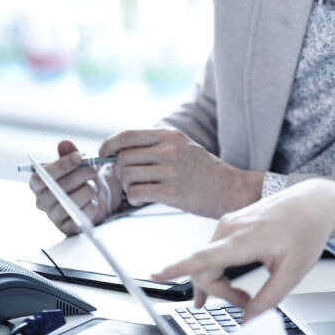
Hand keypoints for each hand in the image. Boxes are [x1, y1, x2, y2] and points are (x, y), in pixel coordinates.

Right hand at [29, 140, 118, 234]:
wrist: (88, 200)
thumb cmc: (77, 179)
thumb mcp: (74, 165)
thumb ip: (69, 154)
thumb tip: (65, 143)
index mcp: (38, 184)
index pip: (41, 176)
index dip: (61, 165)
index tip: (79, 156)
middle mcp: (41, 201)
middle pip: (59, 188)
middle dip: (81, 175)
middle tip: (94, 167)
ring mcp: (53, 216)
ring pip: (72, 202)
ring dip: (88, 190)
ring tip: (92, 186)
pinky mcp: (67, 228)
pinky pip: (81, 216)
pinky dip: (91, 206)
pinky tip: (93, 201)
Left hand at [99, 128, 262, 217]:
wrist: (230, 189)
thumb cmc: (204, 170)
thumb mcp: (183, 146)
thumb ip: (155, 146)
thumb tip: (118, 152)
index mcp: (171, 135)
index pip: (127, 135)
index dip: (109, 146)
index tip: (104, 155)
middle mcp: (170, 150)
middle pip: (123, 158)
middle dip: (118, 171)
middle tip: (127, 180)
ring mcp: (171, 171)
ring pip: (127, 176)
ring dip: (126, 186)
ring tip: (138, 190)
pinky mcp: (171, 192)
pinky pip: (136, 193)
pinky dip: (133, 198)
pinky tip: (143, 199)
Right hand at [152, 179, 334, 320]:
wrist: (314, 202)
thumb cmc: (306, 229)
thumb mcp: (293, 271)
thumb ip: (269, 298)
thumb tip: (248, 319)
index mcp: (245, 238)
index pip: (204, 258)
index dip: (178, 269)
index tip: (157, 275)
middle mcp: (231, 227)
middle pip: (204, 268)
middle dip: (219, 292)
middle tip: (244, 303)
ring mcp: (229, 222)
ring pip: (207, 260)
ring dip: (219, 281)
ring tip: (238, 298)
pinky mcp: (231, 222)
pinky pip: (213, 250)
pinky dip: (218, 268)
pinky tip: (223, 281)